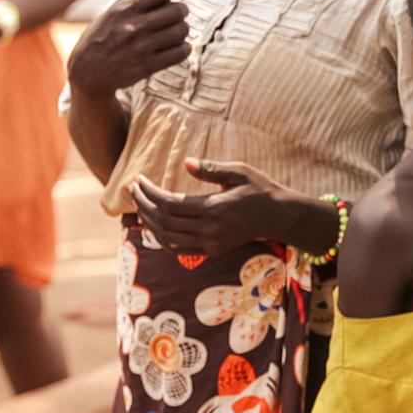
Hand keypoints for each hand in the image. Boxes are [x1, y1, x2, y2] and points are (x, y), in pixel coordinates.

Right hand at [61, 0, 196, 98]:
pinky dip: (184, 48)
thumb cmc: (101, 38)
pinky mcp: (147, 66)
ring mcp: (141, 47)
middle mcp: (134, 26)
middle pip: (177, 11)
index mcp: (125, 8)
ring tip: (175, 31)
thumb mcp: (111, 14)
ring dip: (182, 30)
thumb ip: (135, 4)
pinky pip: (180, 53)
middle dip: (181, 11)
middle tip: (177, 14)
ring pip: (181, 31)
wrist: (87, 72)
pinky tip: (178, 47)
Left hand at [127, 158, 324, 260]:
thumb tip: (185, 162)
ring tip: (139, 204)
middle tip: (133, 189)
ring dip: (149, 222)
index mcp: (214, 208)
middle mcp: (210, 230)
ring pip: (167, 238)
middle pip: (164, 221)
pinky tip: (154, 225)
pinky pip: (179, 250)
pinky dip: (162, 239)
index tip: (139, 180)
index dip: (150, 193)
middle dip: (143, 205)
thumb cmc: (259, 188)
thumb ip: (211, 168)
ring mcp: (211, 244)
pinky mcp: (212, 251)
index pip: (170, 204)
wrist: (279, 217)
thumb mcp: (239, 171)